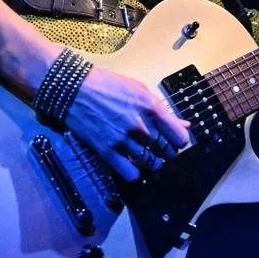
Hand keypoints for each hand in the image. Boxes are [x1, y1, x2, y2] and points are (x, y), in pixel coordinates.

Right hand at [63, 65, 191, 182]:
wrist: (75, 88)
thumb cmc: (108, 84)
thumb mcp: (140, 89)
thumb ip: (162, 109)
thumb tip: (184, 124)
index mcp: (151, 108)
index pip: (180, 138)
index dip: (179, 141)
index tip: (174, 140)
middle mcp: (140, 126)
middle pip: (167, 151)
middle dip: (166, 151)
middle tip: (160, 148)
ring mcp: (124, 140)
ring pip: (151, 163)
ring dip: (153, 163)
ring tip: (148, 158)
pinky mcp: (107, 150)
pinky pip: (130, 173)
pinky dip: (135, 173)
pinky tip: (132, 165)